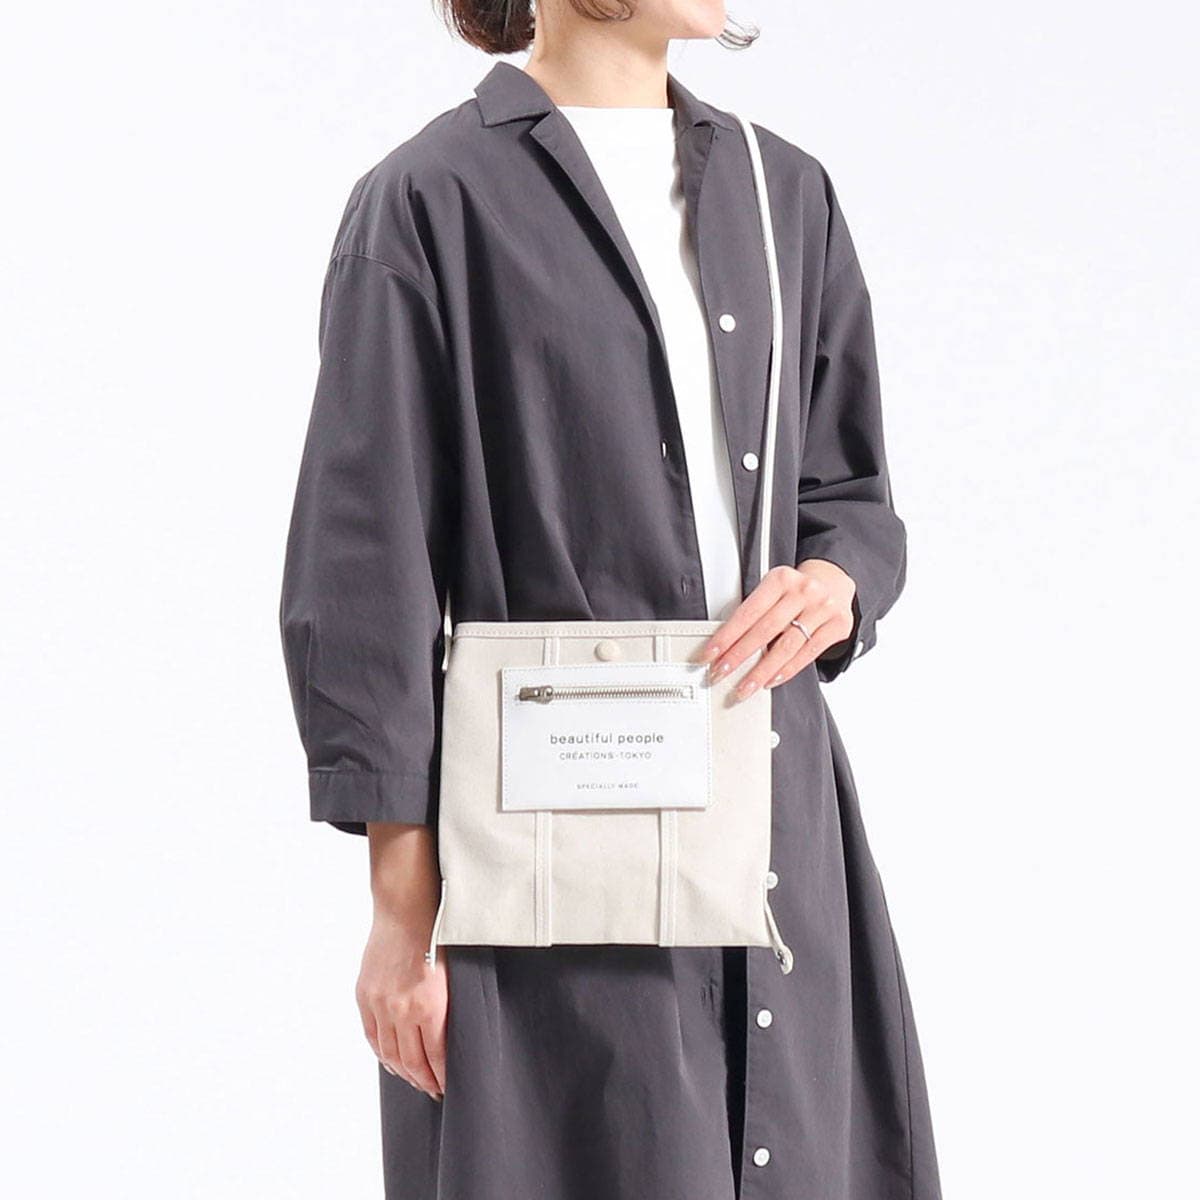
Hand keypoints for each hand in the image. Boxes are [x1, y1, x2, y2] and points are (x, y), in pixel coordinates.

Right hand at [358, 824, 447, 1100]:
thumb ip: (450, 1008)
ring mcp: (379, 1003)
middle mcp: (401, 1009)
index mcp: (429, 1004)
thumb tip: (454, 1038)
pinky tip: (393, 1063)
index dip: (443, 1076)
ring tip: (417, 1081)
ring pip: (390, 1054)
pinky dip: (383, 1055)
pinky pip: (373, 1036)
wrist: (405, 907)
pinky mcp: (365, 995)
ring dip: (404, 1073)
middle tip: (436, 1091)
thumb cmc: (439, 933)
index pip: (437, 1056)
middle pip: (412, 1062)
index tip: (451, 1086)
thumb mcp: (454, 973)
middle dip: (425, 1081)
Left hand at [695, 559, 856, 699]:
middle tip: (721, 672)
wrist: (833, 584)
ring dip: (761, 671)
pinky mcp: (837, 626)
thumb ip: (755, 612)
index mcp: (780, 579)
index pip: (748, 612)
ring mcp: (822, 608)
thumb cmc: (795, 591)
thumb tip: (726, 644)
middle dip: (739, 655)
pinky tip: (770, 680)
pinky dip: (786, 670)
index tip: (711, 653)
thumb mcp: (774, 591)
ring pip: (786, 646)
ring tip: (745, 686)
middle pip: (765, 630)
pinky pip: (807, 654)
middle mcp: (803, 591)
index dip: (727, 636)